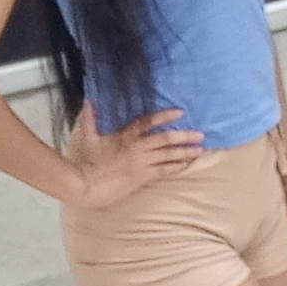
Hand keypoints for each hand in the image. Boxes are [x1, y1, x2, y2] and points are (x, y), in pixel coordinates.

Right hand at [68, 108, 204, 207]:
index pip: (149, 122)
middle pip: (166, 139)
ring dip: (186, 152)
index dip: (166, 116)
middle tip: (201, 135)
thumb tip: (89, 100)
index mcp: (125, 136)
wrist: (85, 184)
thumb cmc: (86, 161)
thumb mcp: (87, 137)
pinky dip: (176, 167)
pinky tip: (187, 165)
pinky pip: (164, 171)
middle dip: (185, 136)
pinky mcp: (142, 178)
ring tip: (200, 150)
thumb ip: (90, 118)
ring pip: (169, 155)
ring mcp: (141, 163)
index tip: (181, 112)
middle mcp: (137, 148)